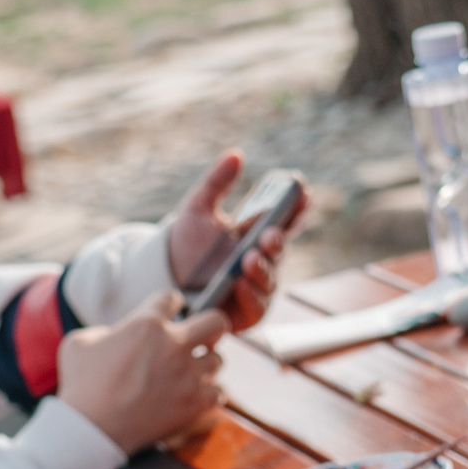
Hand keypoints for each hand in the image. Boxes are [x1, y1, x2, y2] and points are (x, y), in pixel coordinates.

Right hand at [58, 292, 229, 452]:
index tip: (172, 311)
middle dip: (212, 328)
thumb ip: (105, 331)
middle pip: (216, 322)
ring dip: (205, 365)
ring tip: (192, 372)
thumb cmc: (81, 386)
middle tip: (205, 337)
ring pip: (218, 360)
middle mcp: (174, 345)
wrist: (90, 428)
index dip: (171, 303)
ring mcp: (188, 375)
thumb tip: (116, 336)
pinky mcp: (194, 404)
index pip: (172, 298)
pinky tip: (196, 395)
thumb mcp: (80, 341)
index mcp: (146, 323)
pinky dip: (209, 393)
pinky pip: (219, 392)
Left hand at [166, 149, 294, 331]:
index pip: (287, 220)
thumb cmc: (188, 244)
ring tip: (249, 259)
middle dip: (277, 243)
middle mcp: (263, 262)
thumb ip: (216, 183)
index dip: (298, 208)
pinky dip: (251, 297)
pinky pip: (256, 308)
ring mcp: (257, 288)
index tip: (302, 192)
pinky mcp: (245, 314)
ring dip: (263, 270)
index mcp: (259, 235)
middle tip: (269, 234)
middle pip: (279, 252)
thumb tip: (236, 154)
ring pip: (270, 280)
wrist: (164, 281)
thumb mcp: (197, 209)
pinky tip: (241, 284)